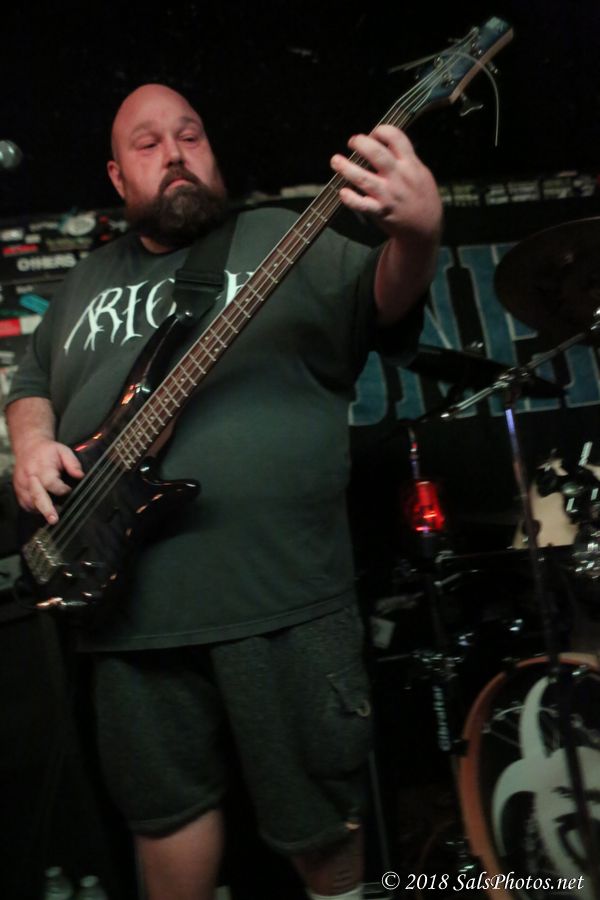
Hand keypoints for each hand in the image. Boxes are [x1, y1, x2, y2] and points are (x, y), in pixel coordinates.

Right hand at [13, 438, 83, 523]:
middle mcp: (29, 478)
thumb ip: (73, 463)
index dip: (61, 490)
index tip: (68, 490)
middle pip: (37, 496)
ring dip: (41, 510)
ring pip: (31, 503)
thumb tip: (80, 476)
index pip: (50, 483)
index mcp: (41, 468)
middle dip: (46, 509)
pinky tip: (43, 508)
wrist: (28, 447)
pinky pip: (25, 504)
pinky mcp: (18, 490)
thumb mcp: (63, 451)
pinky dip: (34, 508)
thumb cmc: (47, 451)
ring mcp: (21, 485)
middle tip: (54, 519)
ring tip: (52, 514)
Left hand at [330, 124, 441, 241]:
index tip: (373, 134)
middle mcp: (398, 178)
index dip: (381, 131)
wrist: (425, 227)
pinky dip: (350, 198)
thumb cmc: (422, 197)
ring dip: (346, 168)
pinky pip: (361, 204)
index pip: (396, 138)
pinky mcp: (380, 212)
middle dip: (361, 143)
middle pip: (376, 154)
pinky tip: (342, 192)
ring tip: (336, 160)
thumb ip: (406, 158)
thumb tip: (386, 142)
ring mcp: (388, 195)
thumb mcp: (421, 172)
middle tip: (352, 142)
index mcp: (410, 165)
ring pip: (363, 178)